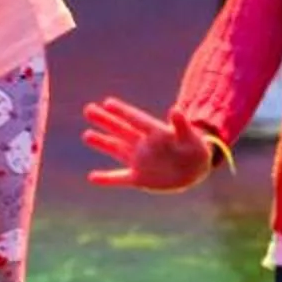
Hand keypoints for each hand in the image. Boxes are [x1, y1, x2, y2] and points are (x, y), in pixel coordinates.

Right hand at [80, 95, 221, 191]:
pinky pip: (120, 178)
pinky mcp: (139, 178)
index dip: (123, 112)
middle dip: (105, 121)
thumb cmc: (195, 150)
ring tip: (87, 135)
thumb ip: (182, 125)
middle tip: (88, 109)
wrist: (194, 170)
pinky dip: (107, 179)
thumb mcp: (192, 138)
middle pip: (121, 130)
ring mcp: (140, 161)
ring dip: (102, 143)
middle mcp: (143, 145)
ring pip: (117, 149)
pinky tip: (92, 177)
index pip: (136, 120)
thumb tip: (176, 109)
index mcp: (156, 133)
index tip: (108, 103)